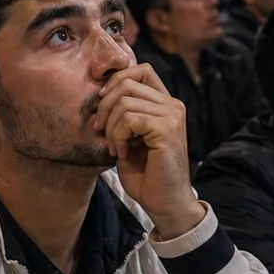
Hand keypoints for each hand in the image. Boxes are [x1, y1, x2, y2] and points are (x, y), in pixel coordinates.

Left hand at [92, 64, 204, 239]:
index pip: (142, 70)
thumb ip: (122, 115)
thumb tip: (101, 95)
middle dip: (105, 106)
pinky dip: (118, 136)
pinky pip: (129, 119)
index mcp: (165, 104)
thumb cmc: (146, 175)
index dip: (117, 80)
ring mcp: (172, 115)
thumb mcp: (130, 138)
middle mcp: (172, 105)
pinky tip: (122, 153)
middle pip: (128, 83)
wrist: (164, 203)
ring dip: (111, 127)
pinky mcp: (167, 129)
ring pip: (125, 102)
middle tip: (101, 131)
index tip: (102, 102)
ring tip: (115, 147)